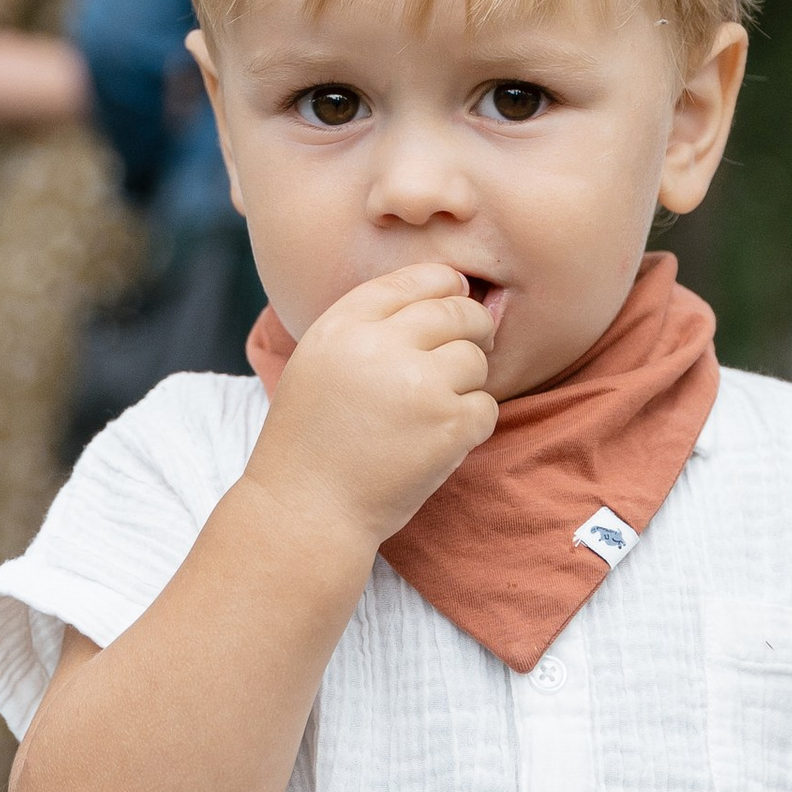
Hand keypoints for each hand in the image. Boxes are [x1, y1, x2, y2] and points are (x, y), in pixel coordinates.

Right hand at [249, 265, 499, 561]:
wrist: (305, 511)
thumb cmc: (311, 442)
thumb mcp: (318, 363)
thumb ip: (367, 327)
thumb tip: (443, 292)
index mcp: (342, 326)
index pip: (414, 279)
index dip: (445, 286)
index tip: (456, 299)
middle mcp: (380, 345)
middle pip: (456, 311)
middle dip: (472, 328)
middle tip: (470, 348)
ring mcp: (418, 384)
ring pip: (475, 358)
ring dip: (466, 382)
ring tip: (434, 409)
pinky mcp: (447, 425)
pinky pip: (485, 406)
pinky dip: (471, 423)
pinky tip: (440, 439)